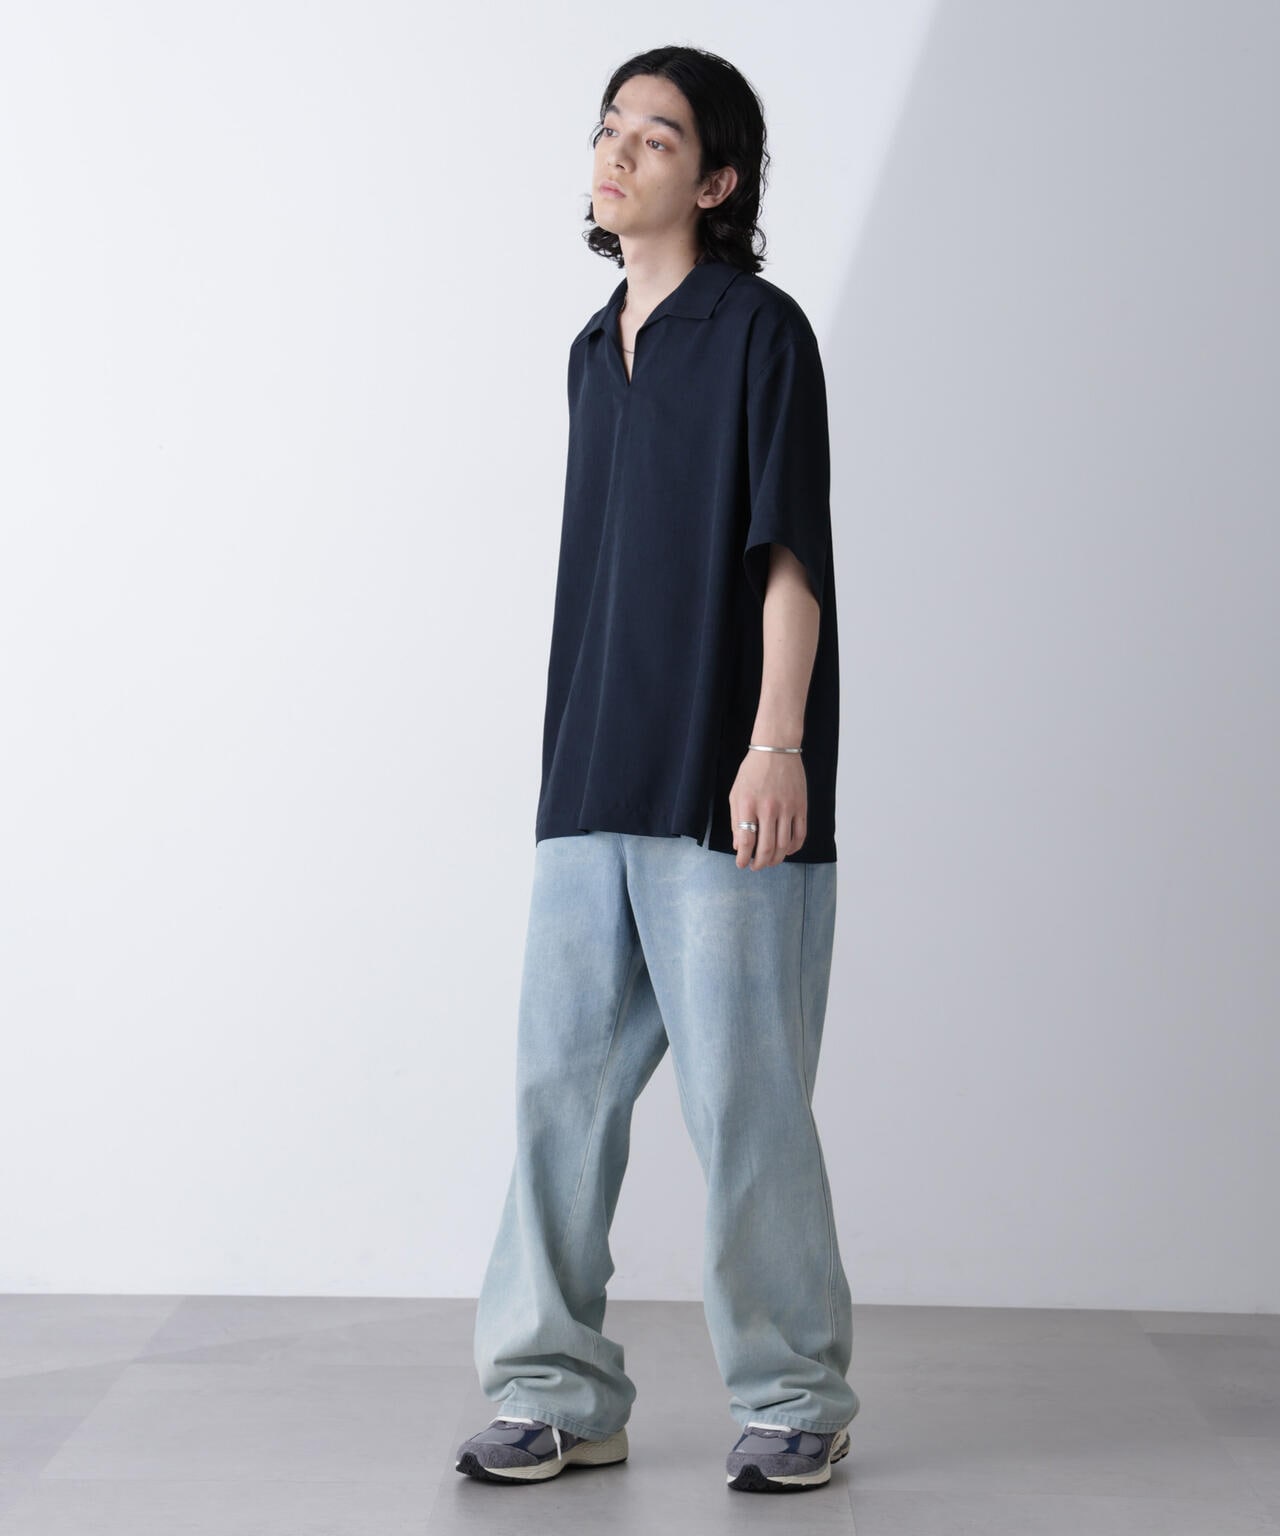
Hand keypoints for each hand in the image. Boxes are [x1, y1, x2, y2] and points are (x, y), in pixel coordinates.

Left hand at [730, 749, 806, 869]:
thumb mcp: (736, 793)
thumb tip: (740, 847)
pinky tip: (787, 851)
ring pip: (784, 845)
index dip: (743, 858)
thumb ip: (736, 821)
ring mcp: (787, 808)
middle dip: (760, 863)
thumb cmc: (752, 771)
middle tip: (755, 867)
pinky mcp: (801, 807)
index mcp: (748, 804)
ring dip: (776, 859)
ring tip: (769, 861)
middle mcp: (768, 808)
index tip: (741, 864)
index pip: (746, 841)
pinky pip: (800, 835)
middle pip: (766, 848)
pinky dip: (794, 848)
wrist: (776, 749)